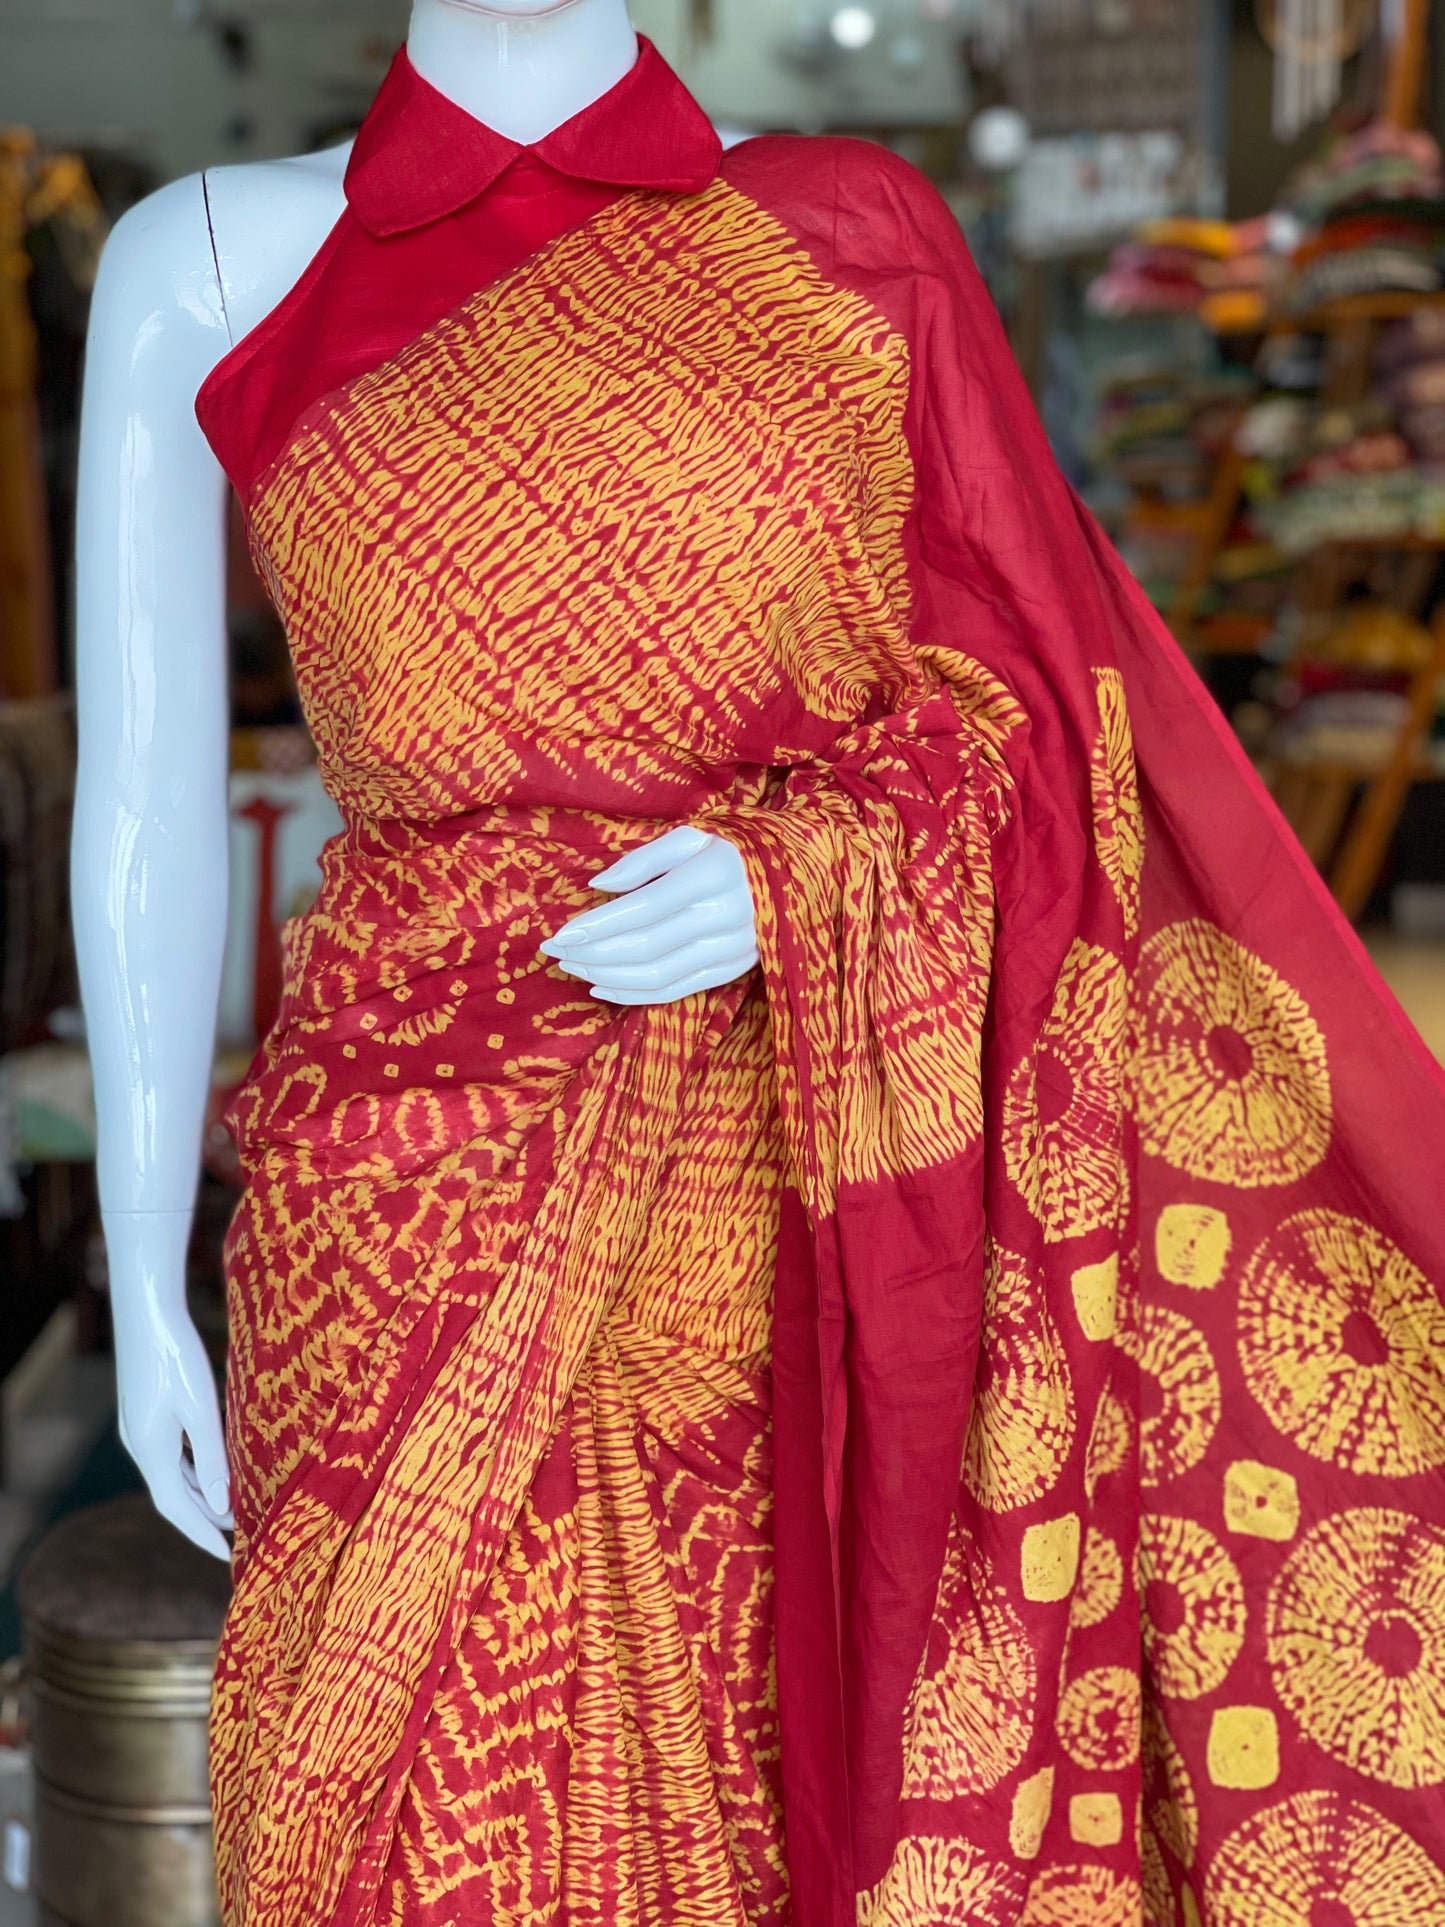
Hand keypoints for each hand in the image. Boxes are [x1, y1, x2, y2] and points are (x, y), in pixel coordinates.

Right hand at [108, 1217, 232, 1561]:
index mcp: (152, 1452)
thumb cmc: (177, 1358)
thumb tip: (222, 1502)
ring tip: (230, 1509)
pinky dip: (191, 1469)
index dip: (202, 1534)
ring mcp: (139, 1430)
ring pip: (170, 1475)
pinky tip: (212, 1468)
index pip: (178, 1509)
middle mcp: (140, 1446)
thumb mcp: (201, 1410)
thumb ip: (212, 1457)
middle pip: (172, 1496)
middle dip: (203, 1519)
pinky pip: (169, 1454)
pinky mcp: (144, 1413)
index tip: (227, 1556)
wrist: (146, 1314)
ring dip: (198, 1494)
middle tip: (237, 1537)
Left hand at [539, 827, 758, 1005]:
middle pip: (646, 946)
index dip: (598, 926)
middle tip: (555, 953)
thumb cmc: (734, 848)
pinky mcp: (736, 969)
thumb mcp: (692, 835)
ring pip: (659, 974)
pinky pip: (678, 990)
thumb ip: (643, 858)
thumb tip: (597, 887)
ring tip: (574, 969)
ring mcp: (734, 948)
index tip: (559, 935)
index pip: (643, 909)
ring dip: (609, 976)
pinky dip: (636, 995)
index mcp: (713, 875)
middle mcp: (726, 916)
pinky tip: (603, 989)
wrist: (800, 870)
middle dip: (593, 953)